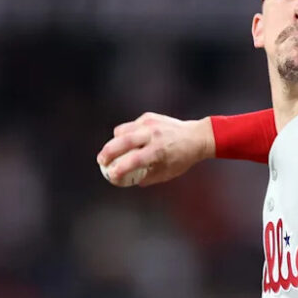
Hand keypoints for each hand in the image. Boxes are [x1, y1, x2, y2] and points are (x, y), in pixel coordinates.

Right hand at [97, 113, 215, 186]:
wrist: (196, 137)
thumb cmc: (182, 158)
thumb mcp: (168, 173)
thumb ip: (148, 177)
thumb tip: (131, 180)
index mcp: (159, 151)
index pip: (133, 160)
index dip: (119, 169)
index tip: (112, 175)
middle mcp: (153, 135)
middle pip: (122, 142)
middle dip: (107, 153)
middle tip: (101, 162)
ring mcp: (150, 123)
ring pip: (122, 131)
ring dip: (114, 142)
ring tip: (114, 152)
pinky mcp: (148, 116)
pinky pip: (130, 126)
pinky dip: (126, 135)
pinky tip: (131, 142)